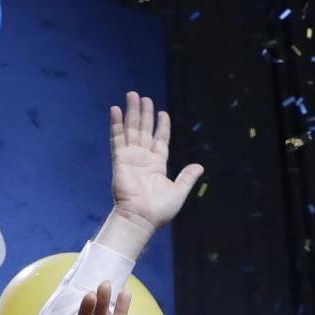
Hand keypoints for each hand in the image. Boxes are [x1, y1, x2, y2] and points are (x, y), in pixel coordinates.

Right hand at [108, 92, 202, 234]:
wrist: (141, 219)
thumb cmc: (159, 210)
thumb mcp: (179, 191)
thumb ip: (187, 177)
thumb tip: (200, 166)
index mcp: (157, 165)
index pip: (160, 140)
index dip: (161, 126)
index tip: (162, 112)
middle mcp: (143, 159)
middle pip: (144, 130)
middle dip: (144, 113)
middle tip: (142, 97)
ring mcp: (130, 158)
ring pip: (131, 130)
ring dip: (131, 112)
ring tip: (132, 95)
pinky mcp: (120, 160)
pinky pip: (117, 139)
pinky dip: (116, 124)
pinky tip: (115, 110)